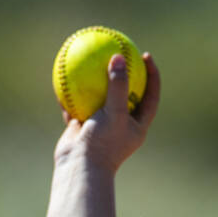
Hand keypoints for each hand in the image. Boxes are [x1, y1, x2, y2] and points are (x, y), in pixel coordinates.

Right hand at [54, 52, 160, 173]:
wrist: (80, 168)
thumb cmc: (103, 144)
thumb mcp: (114, 113)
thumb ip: (118, 86)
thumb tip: (118, 57)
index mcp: (137, 125)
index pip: (151, 95)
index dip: (152, 75)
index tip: (146, 55)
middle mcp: (121, 125)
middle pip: (127, 93)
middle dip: (124, 71)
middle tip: (120, 49)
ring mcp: (102, 125)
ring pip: (100, 97)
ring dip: (95, 78)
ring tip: (91, 55)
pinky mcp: (83, 126)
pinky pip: (77, 103)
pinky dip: (72, 91)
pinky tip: (65, 72)